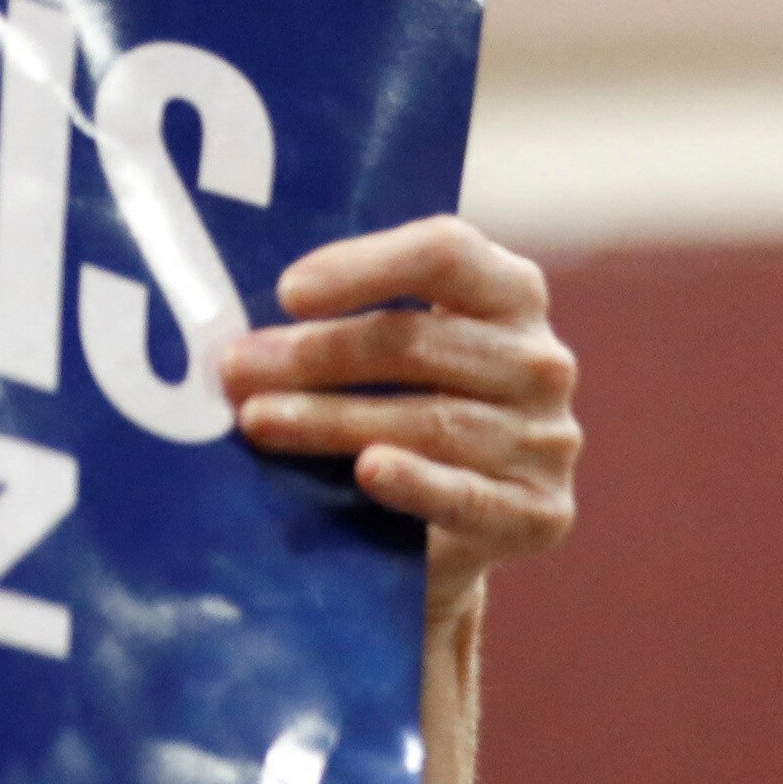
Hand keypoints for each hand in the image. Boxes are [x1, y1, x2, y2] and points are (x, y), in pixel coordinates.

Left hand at [220, 215, 577, 589]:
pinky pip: (469, 495)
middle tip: (235, 371)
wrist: (458, 530)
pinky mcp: (541, 513)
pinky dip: (416, 482)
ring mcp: (547, 439)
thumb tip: (241, 336)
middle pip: (419, 344)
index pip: (445, 254)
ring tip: (257, 422)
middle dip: (315, 356)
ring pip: (429, 420)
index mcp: (511, 292)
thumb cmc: (410, 414)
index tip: (286, 292)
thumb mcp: (395, 355)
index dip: (364, 266)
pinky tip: (368, 471)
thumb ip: (349, 324)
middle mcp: (541, 359)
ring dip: (332, 420)